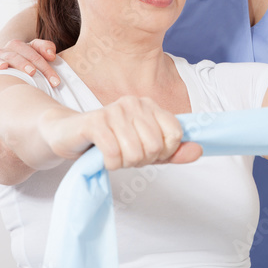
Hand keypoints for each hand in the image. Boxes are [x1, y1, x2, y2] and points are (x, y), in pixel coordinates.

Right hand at [0, 39, 58, 90]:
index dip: (44, 64)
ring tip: (3, 67)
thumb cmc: (25, 57)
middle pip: (15, 56)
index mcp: (17, 46)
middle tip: (33, 73)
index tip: (54, 79)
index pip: (32, 52)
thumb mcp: (36, 50)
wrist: (4, 57)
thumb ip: (46, 47)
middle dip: (24, 64)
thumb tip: (52, 54)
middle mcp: (3, 51)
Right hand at [48, 96, 203, 170]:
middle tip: (126, 156)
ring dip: (124, 163)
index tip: (148, 153)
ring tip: (114, 155)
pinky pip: (114, 154)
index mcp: (149, 105)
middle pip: (155, 146)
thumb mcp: (145, 148)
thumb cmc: (109, 141)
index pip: (175, 135)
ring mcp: (114, 110)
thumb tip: (199, 150)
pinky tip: (103, 157)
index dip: (164, 152)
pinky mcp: (95, 122)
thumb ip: (172, 151)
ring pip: (135, 152)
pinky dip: (110, 164)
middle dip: (141, 160)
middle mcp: (134, 103)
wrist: (68, 134)